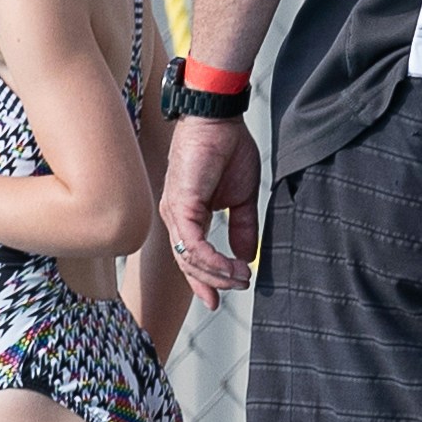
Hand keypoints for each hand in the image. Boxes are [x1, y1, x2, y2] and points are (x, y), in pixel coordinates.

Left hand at [162, 112, 263, 310]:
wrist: (219, 121)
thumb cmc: (228, 150)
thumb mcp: (242, 197)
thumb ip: (243, 226)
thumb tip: (247, 256)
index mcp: (188, 217)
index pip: (192, 258)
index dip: (204, 281)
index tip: (218, 299)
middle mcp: (177, 219)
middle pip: (189, 264)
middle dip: (214, 282)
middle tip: (239, 288)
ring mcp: (175, 213)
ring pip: (190, 258)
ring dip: (217, 274)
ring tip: (241, 278)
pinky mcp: (181, 206)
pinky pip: (193, 243)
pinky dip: (211, 258)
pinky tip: (230, 267)